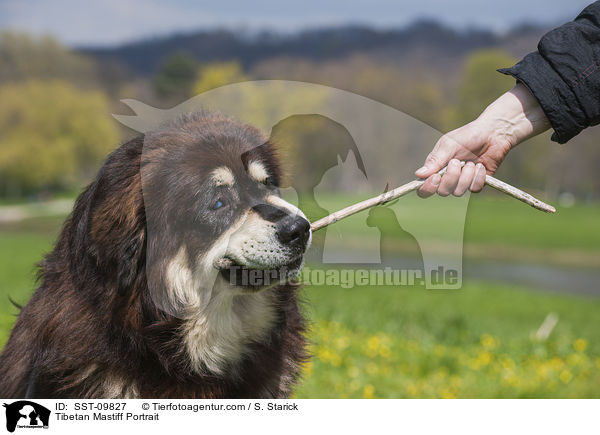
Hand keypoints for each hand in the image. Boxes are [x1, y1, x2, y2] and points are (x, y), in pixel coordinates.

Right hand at [415, 83, 550, 196]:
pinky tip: (481, 165)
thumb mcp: (449, 145)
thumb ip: (435, 160)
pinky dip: (478, 176)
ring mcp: (462, 182)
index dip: (428, 188)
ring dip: (466, 176)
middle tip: (458, 162)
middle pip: (442, 192)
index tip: (436, 178)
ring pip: (458, 192)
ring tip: (472, 162)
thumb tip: (418, 174)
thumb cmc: (468, 135)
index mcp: (436, 168)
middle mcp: (447, 178)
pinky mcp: (477, 183)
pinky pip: (474, 189)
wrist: (494, 133)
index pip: (424, 188)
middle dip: (451, 178)